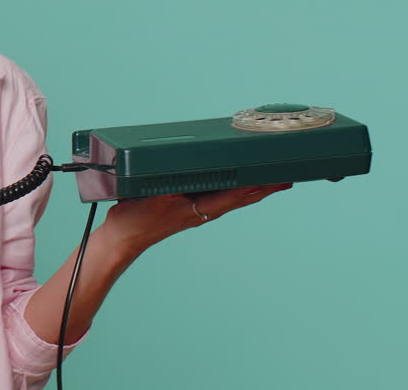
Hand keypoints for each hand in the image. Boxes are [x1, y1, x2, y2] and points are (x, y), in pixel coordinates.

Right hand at [99, 183, 293, 257]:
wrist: (122, 240)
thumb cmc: (136, 221)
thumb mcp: (154, 195)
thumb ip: (172, 180)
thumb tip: (187, 168)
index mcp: (199, 207)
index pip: (237, 195)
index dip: (259, 187)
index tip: (279, 179)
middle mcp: (202, 210)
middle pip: (241, 197)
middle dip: (263, 188)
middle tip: (285, 180)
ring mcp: (195, 210)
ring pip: (231, 198)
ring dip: (251, 189)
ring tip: (268, 182)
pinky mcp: (185, 209)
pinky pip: (217, 197)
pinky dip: (231, 190)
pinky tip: (231, 184)